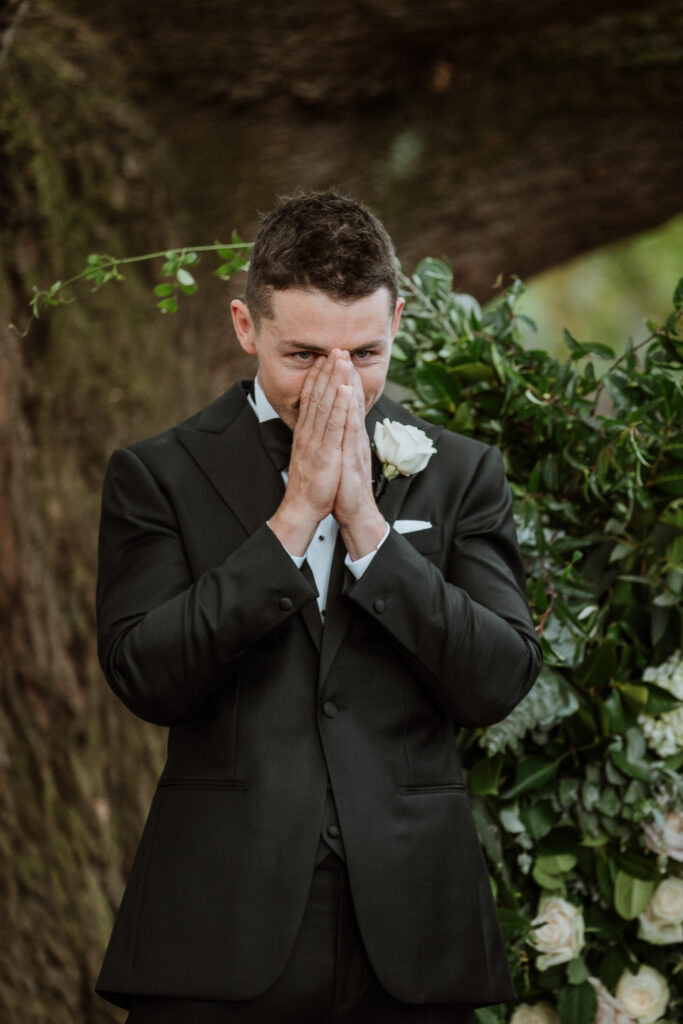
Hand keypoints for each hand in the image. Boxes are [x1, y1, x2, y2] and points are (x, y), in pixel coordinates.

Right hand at [269, 350, 352, 554]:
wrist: (303, 507)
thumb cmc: (311, 483)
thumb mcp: (311, 454)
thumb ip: (313, 437)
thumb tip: (317, 425)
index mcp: (306, 432)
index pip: (311, 398)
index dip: (318, 377)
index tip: (324, 358)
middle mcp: (309, 432)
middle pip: (318, 395)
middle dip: (326, 371)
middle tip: (334, 348)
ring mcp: (316, 441)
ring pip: (326, 404)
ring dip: (333, 380)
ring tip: (340, 358)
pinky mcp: (325, 452)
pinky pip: (333, 425)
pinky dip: (339, 405)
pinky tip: (345, 388)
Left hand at [334, 367, 386, 560]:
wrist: (355, 513)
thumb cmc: (345, 488)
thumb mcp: (341, 459)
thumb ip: (341, 441)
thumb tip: (336, 426)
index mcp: (349, 437)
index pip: (347, 403)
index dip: (342, 381)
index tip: (337, 360)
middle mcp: (354, 437)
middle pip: (351, 400)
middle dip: (346, 374)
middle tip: (341, 349)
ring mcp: (355, 445)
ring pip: (352, 409)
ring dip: (348, 383)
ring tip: (345, 361)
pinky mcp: (353, 456)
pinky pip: (351, 428)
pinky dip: (349, 408)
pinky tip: (348, 392)